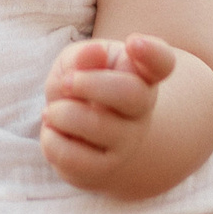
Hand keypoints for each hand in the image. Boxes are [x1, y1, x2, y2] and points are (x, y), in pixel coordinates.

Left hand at [40, 35, 176, 193]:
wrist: (88, 140)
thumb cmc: (84, 90)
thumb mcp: (80, 62)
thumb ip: (85, 55)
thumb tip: (93, 53)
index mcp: (141, 75)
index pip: (161, 62)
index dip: (151, 52)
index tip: (134, 42)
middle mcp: (141, 110)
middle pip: (131, 93)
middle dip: (90, 83)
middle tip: (66, 82)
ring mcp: (126, 143)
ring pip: (95, 125)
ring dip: (61, 113)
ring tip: (52, 112)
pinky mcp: (103, 171)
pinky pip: (72, 158)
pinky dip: (51, 140)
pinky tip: (54, 133)